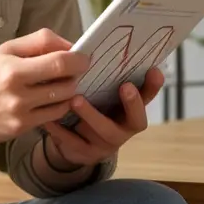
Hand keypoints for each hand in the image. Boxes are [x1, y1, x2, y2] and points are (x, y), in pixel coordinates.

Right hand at [0, 28, 89, 143]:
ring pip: (63, 102)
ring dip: (68, 92)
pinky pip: (53, 116)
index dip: (79, 59)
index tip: (85, 57)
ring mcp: (20, 114)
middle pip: (66, 84)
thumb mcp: (4, 50)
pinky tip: (48, 100)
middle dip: (75, 76)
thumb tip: (69, 44)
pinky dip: (57, 107)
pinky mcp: (21, 129)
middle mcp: (18, 93)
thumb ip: (38, 42)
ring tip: (58, 84)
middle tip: (71, 71)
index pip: (60, 62)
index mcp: (13, 68)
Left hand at [41, 66, 163, 168]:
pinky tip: (50, 119)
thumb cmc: (89, 107)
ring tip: (75, 100)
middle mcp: (124, 128)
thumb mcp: (98, 93)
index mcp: (129, 109)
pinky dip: (61, 131)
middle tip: (125, 86)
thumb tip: (91, 49)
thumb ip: (102, 77)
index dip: (152, 86)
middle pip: (136, 120)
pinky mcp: (86, 155)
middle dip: (132, 103)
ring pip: (105, 132)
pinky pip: (75, 143)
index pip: (147, 97)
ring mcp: (106, 144)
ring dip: (92, 115)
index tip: (154, 70)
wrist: (72, 144)